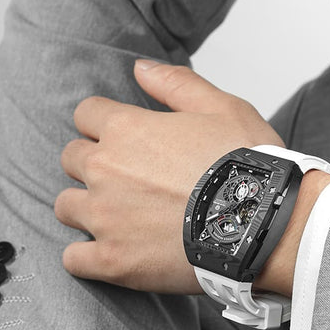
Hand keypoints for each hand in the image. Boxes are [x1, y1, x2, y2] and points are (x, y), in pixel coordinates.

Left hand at [55, 61, 283, 292]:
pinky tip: (110, 254)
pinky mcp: (112, 261)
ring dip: (86, 208)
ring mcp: (104, 218)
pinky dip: (85, 257)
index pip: (86, 114)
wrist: (263, 224)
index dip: (105, 124)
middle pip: (71, 158)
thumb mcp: (222, 107)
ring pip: (66, 206)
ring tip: (120, 218)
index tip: (126, 140)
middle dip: (94, 164)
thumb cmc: (248, 166)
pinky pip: (72, 260)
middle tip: (128, 180)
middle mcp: (105, 170)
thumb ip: (175, 83)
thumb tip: (138, 67)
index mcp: (126, 129)